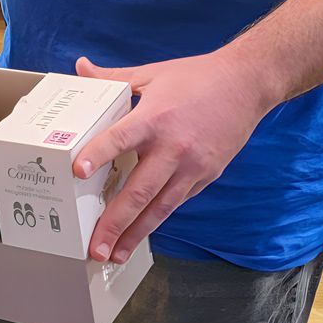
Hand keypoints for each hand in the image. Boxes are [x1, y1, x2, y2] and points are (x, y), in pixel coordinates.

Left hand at [73, 49, 271, 264]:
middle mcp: (173, 147)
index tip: (76, 171)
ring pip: (159, 208)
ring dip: (135, 234)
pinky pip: (175, 202)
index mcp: (155, 117)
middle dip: (114, 223)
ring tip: (114, 255)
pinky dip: (156, 219)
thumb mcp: (151, 74)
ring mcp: (191, 167)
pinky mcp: (205, 177)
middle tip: (94, 247)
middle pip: (139, 191)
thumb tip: (80, 67)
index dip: (98, 154)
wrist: (246, 85)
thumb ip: (113, 78)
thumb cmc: (196, 77)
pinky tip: (139, 234)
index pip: (119, 138)